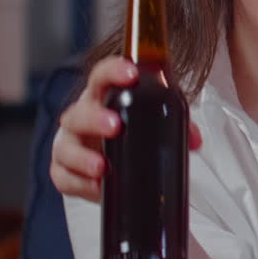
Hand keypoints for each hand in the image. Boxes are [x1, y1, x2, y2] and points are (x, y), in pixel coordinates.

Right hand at [49, 56, 202, 202]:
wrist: (114, 162)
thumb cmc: (132, 131)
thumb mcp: (156, 122)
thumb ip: (177, 125)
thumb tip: (195, 140)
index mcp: (102, 97)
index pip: (103, 76)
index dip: (113, 71)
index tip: (130, 75)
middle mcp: (81, 117)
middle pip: (79, 112)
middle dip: (95, 118)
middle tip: (115, 126)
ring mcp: (69, 145)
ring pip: (65, 147)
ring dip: (82, 157)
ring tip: (102, 167)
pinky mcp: (64, 172)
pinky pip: (63, 178)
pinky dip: (78, 184)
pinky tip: (96, 187)